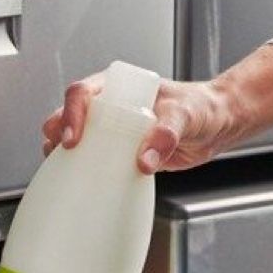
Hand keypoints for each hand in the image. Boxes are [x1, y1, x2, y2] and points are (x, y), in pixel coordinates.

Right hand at [42, 73, 243, 173]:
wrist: (214, 127)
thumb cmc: (200, 109)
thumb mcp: (185, 116)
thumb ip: (166, 134)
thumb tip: (144, 160)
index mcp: (119, 89)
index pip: (83, 94)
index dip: (71, 114)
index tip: (72, 138)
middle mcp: (111, 108)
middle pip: (70, 116)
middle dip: (57, 134)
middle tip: (58, 155)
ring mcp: (113, 133)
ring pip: (79, 140)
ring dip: (66, 156)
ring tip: (63, 172)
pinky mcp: (120, 155)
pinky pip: (96, 162)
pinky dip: (86, 172)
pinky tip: (83, 184)